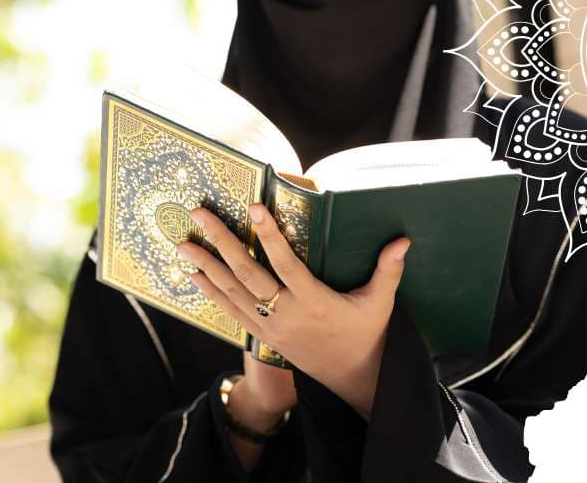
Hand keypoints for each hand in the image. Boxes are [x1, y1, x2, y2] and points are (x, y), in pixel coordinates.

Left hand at [178, 203, 410, 419]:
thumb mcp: (381, 303)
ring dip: (206, 267)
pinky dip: (212, 294)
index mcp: (315, 302)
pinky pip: (233, 313)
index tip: (254, 208)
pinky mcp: (264, 337)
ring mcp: (272, 328)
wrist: (352, 378)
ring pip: (233, 293)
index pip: (287, 263)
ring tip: (183, 244)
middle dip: (221, 243)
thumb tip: (404, 240)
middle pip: (248, 274)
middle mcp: (288, 314)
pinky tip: (195, 276)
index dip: (270, 236)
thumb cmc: (367, 333)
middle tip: (199, 215)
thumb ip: (388, 270)